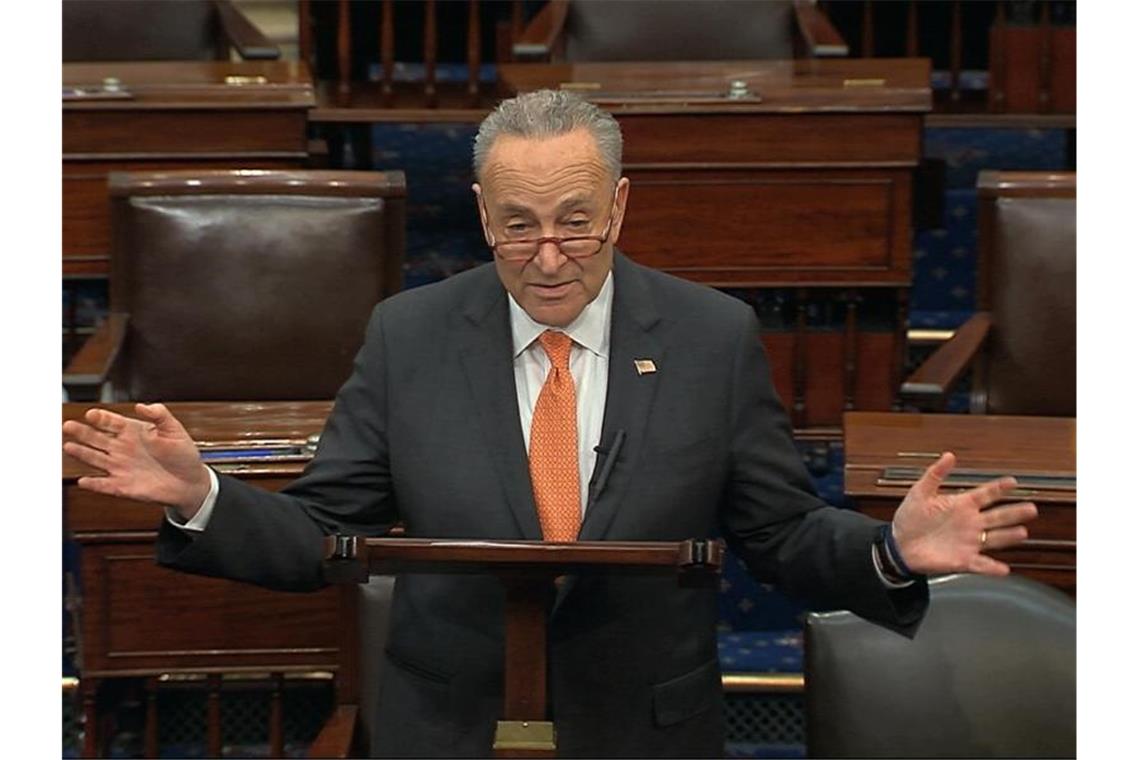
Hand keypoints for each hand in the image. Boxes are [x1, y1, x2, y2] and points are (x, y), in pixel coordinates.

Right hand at [62, 403, 210, 518]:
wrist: (190, 482)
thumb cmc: (182, 455)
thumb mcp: (175, 430)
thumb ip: (160, 415)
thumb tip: (142, 406)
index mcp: (134, 432)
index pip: (112, 422)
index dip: (102, 418)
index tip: (92, 414)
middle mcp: (123, 449)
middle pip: (97, 438)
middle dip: (82, 432)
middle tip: (69, 425)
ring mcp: (121, 467)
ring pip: (95, 459)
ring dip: (81, 453)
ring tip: (68, 446)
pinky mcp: (123, 486)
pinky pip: (104, 485)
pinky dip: (94, 484)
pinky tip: (84, 480)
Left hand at [891, 452, 1037, 575]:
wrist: (899, 545)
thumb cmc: (910, 518)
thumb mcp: (920, 493)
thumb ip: (935, 474)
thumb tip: (948, 456)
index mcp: (961, 505)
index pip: (985, 494)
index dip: (999, 488)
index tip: (1013, 482)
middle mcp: (970, 523)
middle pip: (997, 516)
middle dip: (1014, 512)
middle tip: (1031, 508)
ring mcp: (968, 542)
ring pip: (994, 538)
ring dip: (1008, 536)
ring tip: (1022, 532)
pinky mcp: (962, 560)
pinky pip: (981, 564)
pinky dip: (992, 568)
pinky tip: (1003, 569)